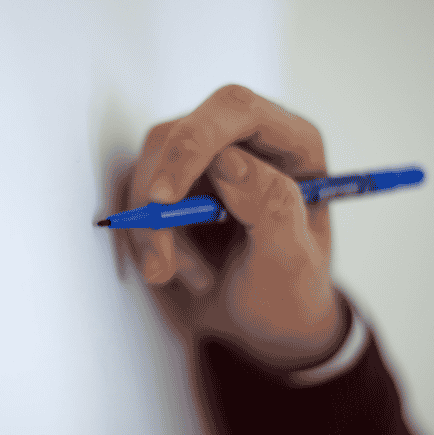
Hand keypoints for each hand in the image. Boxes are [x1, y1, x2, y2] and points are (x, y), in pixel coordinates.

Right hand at [112, 85, 344, 369]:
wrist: (264, 323)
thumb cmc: (290, 294)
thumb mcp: (291, 263)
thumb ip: (272, 208)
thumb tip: (229, 160)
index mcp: (293, 144)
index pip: (236, 110)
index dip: (193, 143)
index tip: (164, 199)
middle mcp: (249, 140)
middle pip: (182, 134)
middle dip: (163, 202)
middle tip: (163, 263)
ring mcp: (208, 159)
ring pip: (152, 167)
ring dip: (156, 230)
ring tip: (192, 278)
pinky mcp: (177, 182)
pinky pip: (140, 195)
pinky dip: (148, 237)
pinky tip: (173, 269)